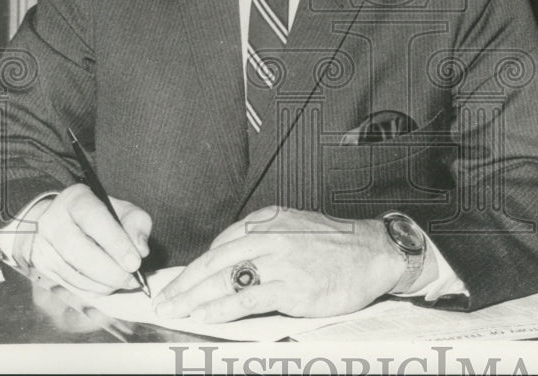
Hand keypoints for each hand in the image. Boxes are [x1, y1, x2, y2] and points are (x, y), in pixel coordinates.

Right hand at [12, 183, 151, 294]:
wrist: (59, 221)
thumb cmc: (99, 215)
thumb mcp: (123, 210)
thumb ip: (137, 225)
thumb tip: (140, 250)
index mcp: (75, 199)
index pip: (95, 220)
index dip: (116, 244)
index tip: (135, 263)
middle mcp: (53, 221)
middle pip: (81, 253)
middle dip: (111, 271)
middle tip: (131, 278)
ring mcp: (43, 246)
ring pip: (75, 275)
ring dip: (103, 284)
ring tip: (123, 282)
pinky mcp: (41, 268)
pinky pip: (70, 286)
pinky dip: (93, 290)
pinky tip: (107, 285)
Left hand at [154, 207, 403, 321]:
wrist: (375, 252)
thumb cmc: (339, 244)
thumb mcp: (297, 227)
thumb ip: (266, 238)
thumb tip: (233, 258)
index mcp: (269, 221)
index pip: (222, 243)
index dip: (196, 265)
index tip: (179, 281)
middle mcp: (270, 237)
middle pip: (215, 260)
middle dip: (184, 282)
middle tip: (163, 298)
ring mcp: (279, 262)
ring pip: (225, 279)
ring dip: (193, 297)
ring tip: (174, 311)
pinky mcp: (291, 287)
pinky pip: (246, 298)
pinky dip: (220, 308)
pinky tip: (204, 316)